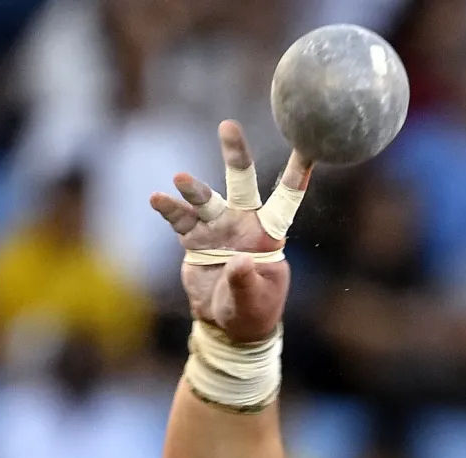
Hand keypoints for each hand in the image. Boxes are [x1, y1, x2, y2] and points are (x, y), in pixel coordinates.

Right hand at [150, 120, 313, 343]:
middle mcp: (243, 223)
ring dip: (194, 189)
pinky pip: (180, 220)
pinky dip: (169, 209)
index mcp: (269, 234)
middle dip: (235, 155)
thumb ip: (246, 282)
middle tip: (228, 126)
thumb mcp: (253, 301)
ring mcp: (217, 228)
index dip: (296, 172)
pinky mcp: (194, 239)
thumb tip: (239, 262)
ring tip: (181, 179)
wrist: (226, 323)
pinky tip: (157, 198)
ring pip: (206, 200)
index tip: (307, 144)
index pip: (287, 197)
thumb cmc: (252, 311)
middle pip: (241, 183)